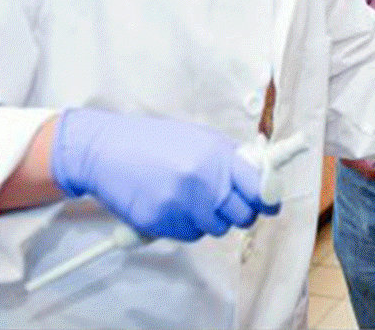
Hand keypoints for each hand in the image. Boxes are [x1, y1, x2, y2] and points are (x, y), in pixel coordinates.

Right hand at [51, 108, 274, 240]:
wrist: (106, 151)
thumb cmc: (153, 143)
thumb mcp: (198, 139)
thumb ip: (228, 159)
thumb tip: (259, 178)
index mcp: (217, 155)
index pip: (259, 187)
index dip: (267, 198)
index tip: (269, 204)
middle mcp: (203, 181)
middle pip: (242, 215)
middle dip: (238, 212)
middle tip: (226, 204)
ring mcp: (181, 204)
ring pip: (216, 228)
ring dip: (209, 219)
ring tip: (189, 199)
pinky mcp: (161, 223)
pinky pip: (189, 235)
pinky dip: (185, 225)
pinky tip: (171, 206)